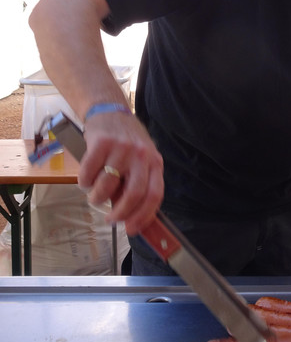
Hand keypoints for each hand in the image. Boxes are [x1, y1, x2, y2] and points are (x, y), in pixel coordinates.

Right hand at [78, 112, 163, 235]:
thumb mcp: (140, 160)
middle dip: (120, 213)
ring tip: (94, 196)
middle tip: (110, 219)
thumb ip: (138, 184)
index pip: (155, 194)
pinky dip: (84, 183)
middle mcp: (141, 155)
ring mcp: (121, 148)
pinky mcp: (101, 142)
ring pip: (107, 186)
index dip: (143, 216)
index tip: (131, 229)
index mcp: (155, 162)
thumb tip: (131, 218)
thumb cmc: (126, 143)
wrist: (110, 111)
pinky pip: (89, 173)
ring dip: (97, 198)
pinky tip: (86, 181)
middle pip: (134, 193)